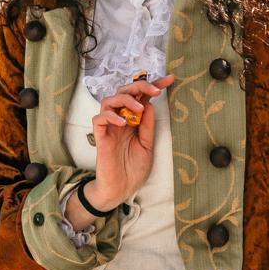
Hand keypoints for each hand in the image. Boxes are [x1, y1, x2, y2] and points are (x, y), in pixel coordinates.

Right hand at [83, 75, 174, 208]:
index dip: (154, 86)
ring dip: (125, 99)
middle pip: (124, 92)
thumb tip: (150, 104)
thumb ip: (147, 126)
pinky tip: (123, 122)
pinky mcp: (100, 137)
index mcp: (133, 121)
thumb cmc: (133, 169)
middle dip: (139, 86)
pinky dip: (110, 115)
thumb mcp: (147, 146)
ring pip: (109, 100)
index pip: (141, 97)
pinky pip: (99, 119)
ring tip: (139, 108)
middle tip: (155, 90)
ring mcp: (109, 128)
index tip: (169, 79)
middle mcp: (120, 120)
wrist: (121, 190)